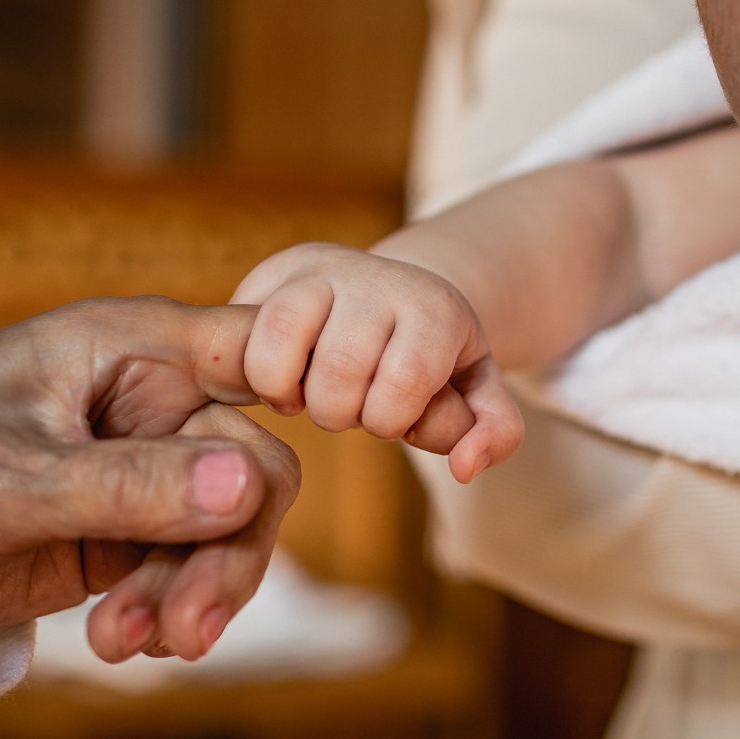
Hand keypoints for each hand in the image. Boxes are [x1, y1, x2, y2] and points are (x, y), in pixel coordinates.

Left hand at [0, 297, 299, 662]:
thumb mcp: (13, 479)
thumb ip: (134, 486)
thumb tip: (252, 486)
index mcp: (129, 348)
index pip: (250, 349)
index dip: (304, 385)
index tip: (330, 445)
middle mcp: (149, 401)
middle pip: (253, 467)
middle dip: (228, 551)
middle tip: (190, 629)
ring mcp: (141, 471)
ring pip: (229, 531)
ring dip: (196, 594)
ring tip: (135, 646)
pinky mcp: (123, 535)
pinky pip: (185, 571)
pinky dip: (166, 612)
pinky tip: (122, 644)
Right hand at [231, 242, 523, 482]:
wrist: (393, 292)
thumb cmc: (434, 356)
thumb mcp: (478, 389)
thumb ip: (495, 432)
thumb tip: (465, 467)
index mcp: (434, 308)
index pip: (403, 382)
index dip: (391, 418)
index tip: (394, 414)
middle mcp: (376, 279)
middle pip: (339, 369)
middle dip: (342, 413)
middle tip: (352, 407)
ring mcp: (321, 271)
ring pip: (282, 336)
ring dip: (293, 392)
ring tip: (310, 397)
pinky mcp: (274, 273)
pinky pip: (244, 333)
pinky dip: (260, 375)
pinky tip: (284, 385)